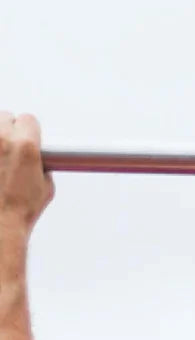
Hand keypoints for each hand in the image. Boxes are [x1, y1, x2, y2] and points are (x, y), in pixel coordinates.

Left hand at [0, 113, 54, 231]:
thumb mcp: (45, 187)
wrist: (0, 222)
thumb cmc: (20, 210)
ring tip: (1, 158)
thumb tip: (38, 161)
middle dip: (10, 129)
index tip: (29, 137)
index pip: (29, 119)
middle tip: (11, 148)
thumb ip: (41, 165)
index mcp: (26, 146)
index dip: (30, 130)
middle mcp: (2, 140)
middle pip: (5, 117)